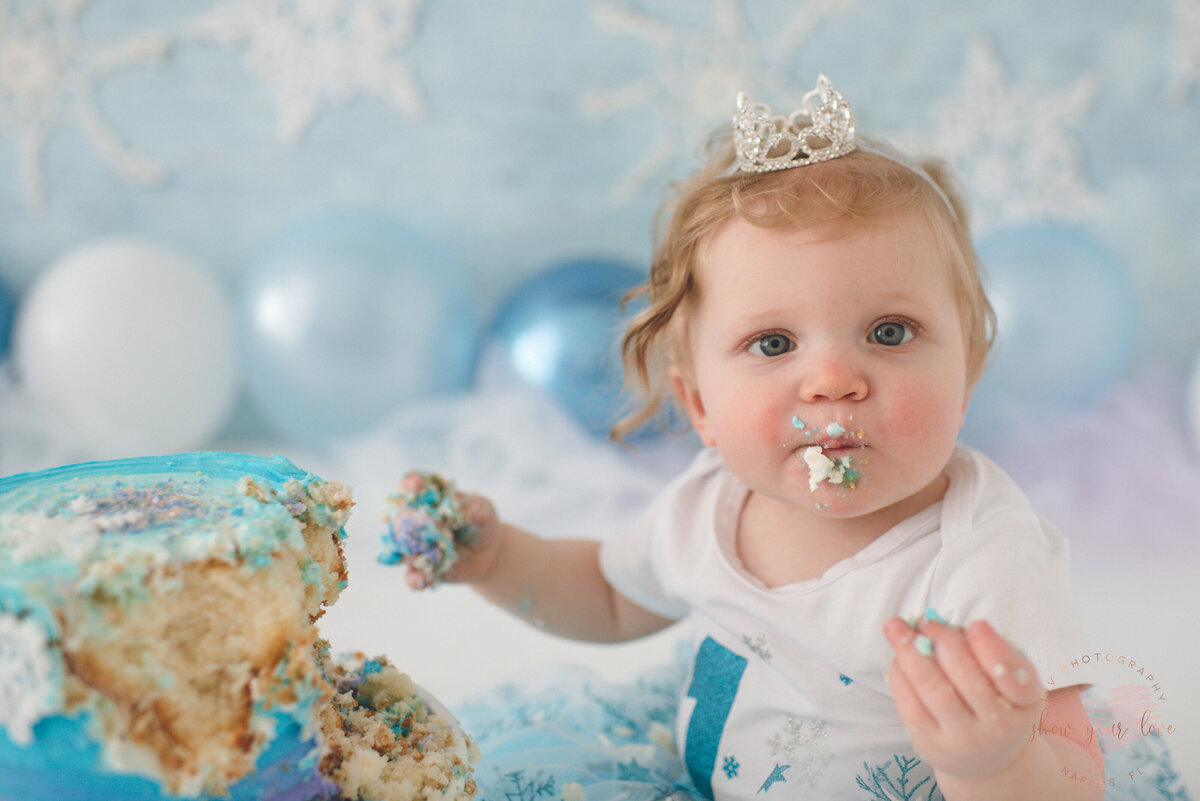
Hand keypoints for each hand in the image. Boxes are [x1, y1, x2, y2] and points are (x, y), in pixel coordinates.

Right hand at [403, 489, 505, 588]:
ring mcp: (416, 548)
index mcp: (428, 501)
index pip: (412, 487)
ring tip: (429, 553)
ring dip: (411, 551)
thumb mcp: (484, 512)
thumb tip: (456, 514)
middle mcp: (415, 523)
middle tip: (418, 522)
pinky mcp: (421, 570)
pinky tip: (427, 578)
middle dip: (405, 520)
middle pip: (399, 518)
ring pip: (402, 550)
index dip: (410, 484)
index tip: (415, 486)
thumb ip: (472, 510)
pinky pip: (412, 577)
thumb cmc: (482, 524)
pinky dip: (416, 579)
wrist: (490, 553)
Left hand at [883, 616, 1045, 781]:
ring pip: (933, 689)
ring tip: (896, 627)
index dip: (994, 650)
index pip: (1015, 679)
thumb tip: (951, 626)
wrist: (984, 754)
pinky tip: (898, 657)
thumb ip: (992, 649)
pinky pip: (909, 705)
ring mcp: (962, 738)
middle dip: (942, 641)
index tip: (976, 625)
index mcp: (1024, 702)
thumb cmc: (998, 700)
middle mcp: (997, 726)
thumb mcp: (1011, 677)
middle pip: (966, 678)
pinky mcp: (930, 744)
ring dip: (910, 652)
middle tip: (925, 620)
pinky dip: (900, 674)